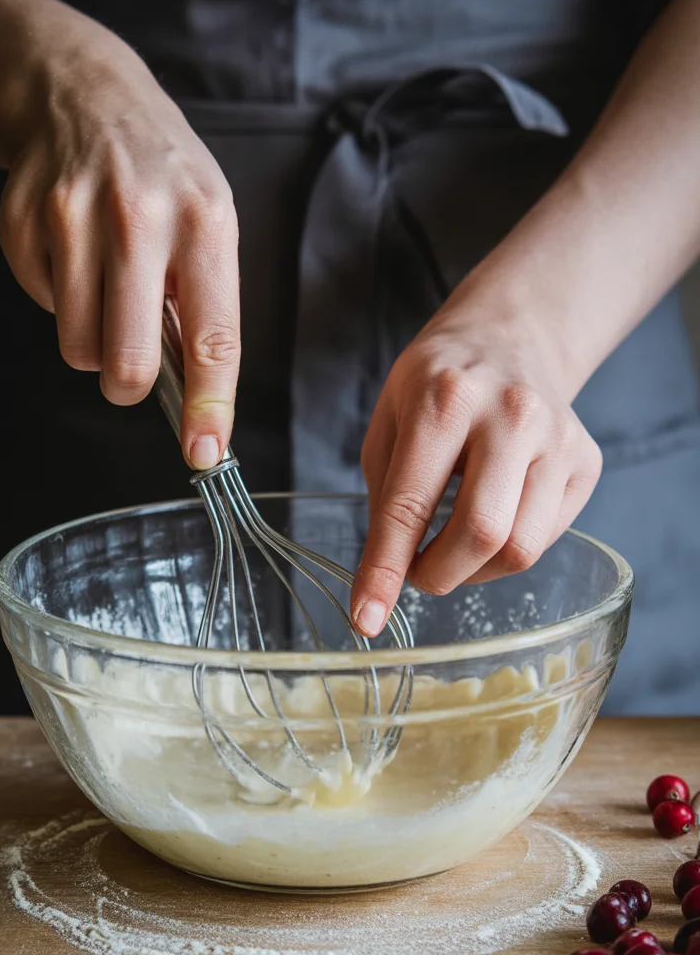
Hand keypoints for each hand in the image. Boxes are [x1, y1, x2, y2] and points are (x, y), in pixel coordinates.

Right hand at [0, 0, 238, 469]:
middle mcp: (138, 217)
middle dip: (130, 383)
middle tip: (133, 362)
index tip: (205, 454)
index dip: (210, 407)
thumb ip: (206, 303)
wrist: (81, 90)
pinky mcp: (21, 221)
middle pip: (127, 363)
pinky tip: (74, 254)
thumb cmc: (160, 171)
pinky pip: (41, 307)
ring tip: (107, 291)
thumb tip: (197, 399)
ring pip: (77, 347)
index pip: (213, 338)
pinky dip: (58, 297)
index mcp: (204, 222)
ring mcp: (71, 216)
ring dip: (93, 341)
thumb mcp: (209, 220)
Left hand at [350, 295, 602, 636]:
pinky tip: (491, 521)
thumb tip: (383, 582)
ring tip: (451, 549)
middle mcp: (510, 413)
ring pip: (520, 548)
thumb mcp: (389, 420)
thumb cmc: (438, 384)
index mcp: (445, 397)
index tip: (368, 617)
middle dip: (437, 575)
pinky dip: (507, 552)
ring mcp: (558, 438)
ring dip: (474, 571)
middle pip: (480, 533)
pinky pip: (545, 538)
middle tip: (416, 575)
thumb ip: (386, 497)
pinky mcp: (586, 461)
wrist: (510, 336)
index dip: (386, 569)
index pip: (410, 503)